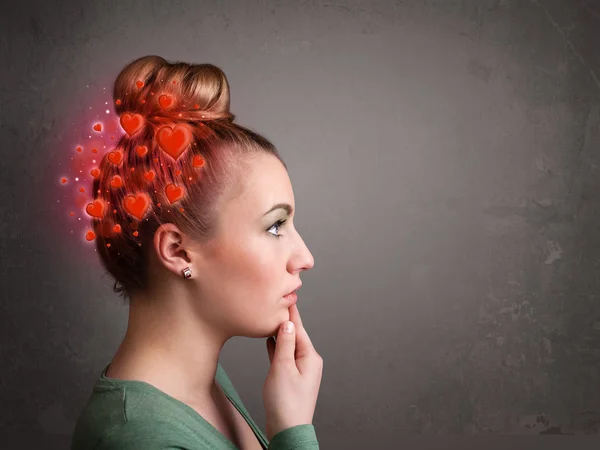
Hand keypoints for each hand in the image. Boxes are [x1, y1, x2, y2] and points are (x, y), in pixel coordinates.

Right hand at [262, 303, 322, 439]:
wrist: (288, 430)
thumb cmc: (286, 402)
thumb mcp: (282, 368)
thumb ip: (284, 344)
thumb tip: (287, 324)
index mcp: (310, 356)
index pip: (298, 328)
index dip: (291, 312)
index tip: (287, 296)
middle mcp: (308, 361)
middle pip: (295, 335)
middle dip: (285, 320)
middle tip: (276, 303)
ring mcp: (300, 370)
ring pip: (288, 345)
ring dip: (280, 333)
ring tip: (272, 318)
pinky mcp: (292, 378)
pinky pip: (284, 356)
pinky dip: (277, 347)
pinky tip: (270, 341)